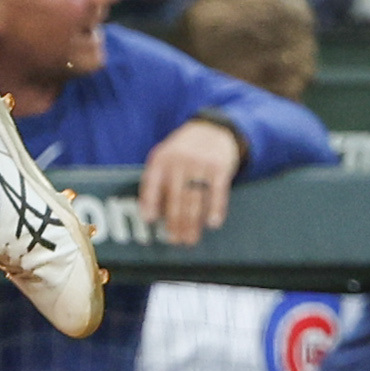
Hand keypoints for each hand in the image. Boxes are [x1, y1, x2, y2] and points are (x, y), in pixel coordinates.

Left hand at [136, 117, 242, 244]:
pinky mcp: (220, 167)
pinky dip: (215, 209)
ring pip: (196, 198)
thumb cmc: (182, 151)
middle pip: (176, 196)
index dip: (149, 200)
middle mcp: (180, 161)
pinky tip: (212, 224)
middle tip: (174, 241)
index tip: (149, 219)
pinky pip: (218, 192)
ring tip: (190, 239)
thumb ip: (156, 180)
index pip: (152, 181)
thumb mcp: (164, 157)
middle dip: (174, 221)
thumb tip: (150, 214)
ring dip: (193, 222)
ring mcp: (201, 164)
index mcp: (161, 159)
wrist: (212, 130)